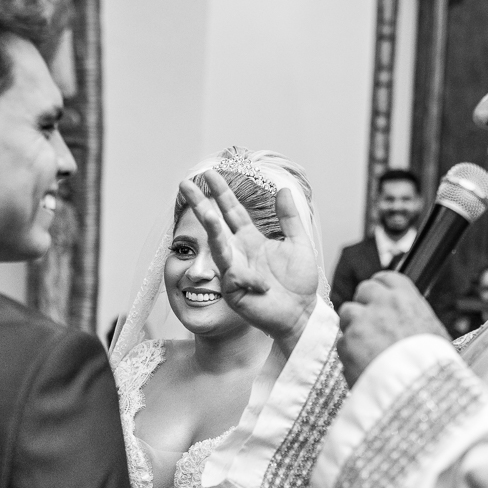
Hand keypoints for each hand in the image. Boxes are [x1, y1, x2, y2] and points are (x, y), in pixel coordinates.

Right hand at [180, 171, 317, 352]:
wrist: (301, 314)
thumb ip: (289, 218)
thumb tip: (283, 189)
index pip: (232, 211)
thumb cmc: (299, 282)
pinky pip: (237, 278)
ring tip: (207, 214)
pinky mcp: (234, 292)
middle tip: (185, 184)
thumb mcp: (298, 243)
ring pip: (218, 248)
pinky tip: (263, 287)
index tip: (210, 173)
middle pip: (215, 224)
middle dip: (200, 204)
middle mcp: (238, 252)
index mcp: (251, 239)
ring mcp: (233, 271)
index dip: (222, 193)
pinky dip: (251, 279)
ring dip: (212, 231)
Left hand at [337, 271, 446, 385]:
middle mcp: (382, 304)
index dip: (380, 288)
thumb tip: (407, 319)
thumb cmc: (432, 366)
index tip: (378, 298)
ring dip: (353, 326)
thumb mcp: (435, 333)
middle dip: (364, 305)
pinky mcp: (347, 343)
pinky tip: (364, 364)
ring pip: (347, 313)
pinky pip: (342, 342)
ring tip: (366, 347)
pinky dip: (349, 353)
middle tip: (370, 324)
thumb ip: (414, 318)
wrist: (420, 390)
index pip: (386, 278)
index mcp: (406, 298)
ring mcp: (361, 322)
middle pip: (363, 291)